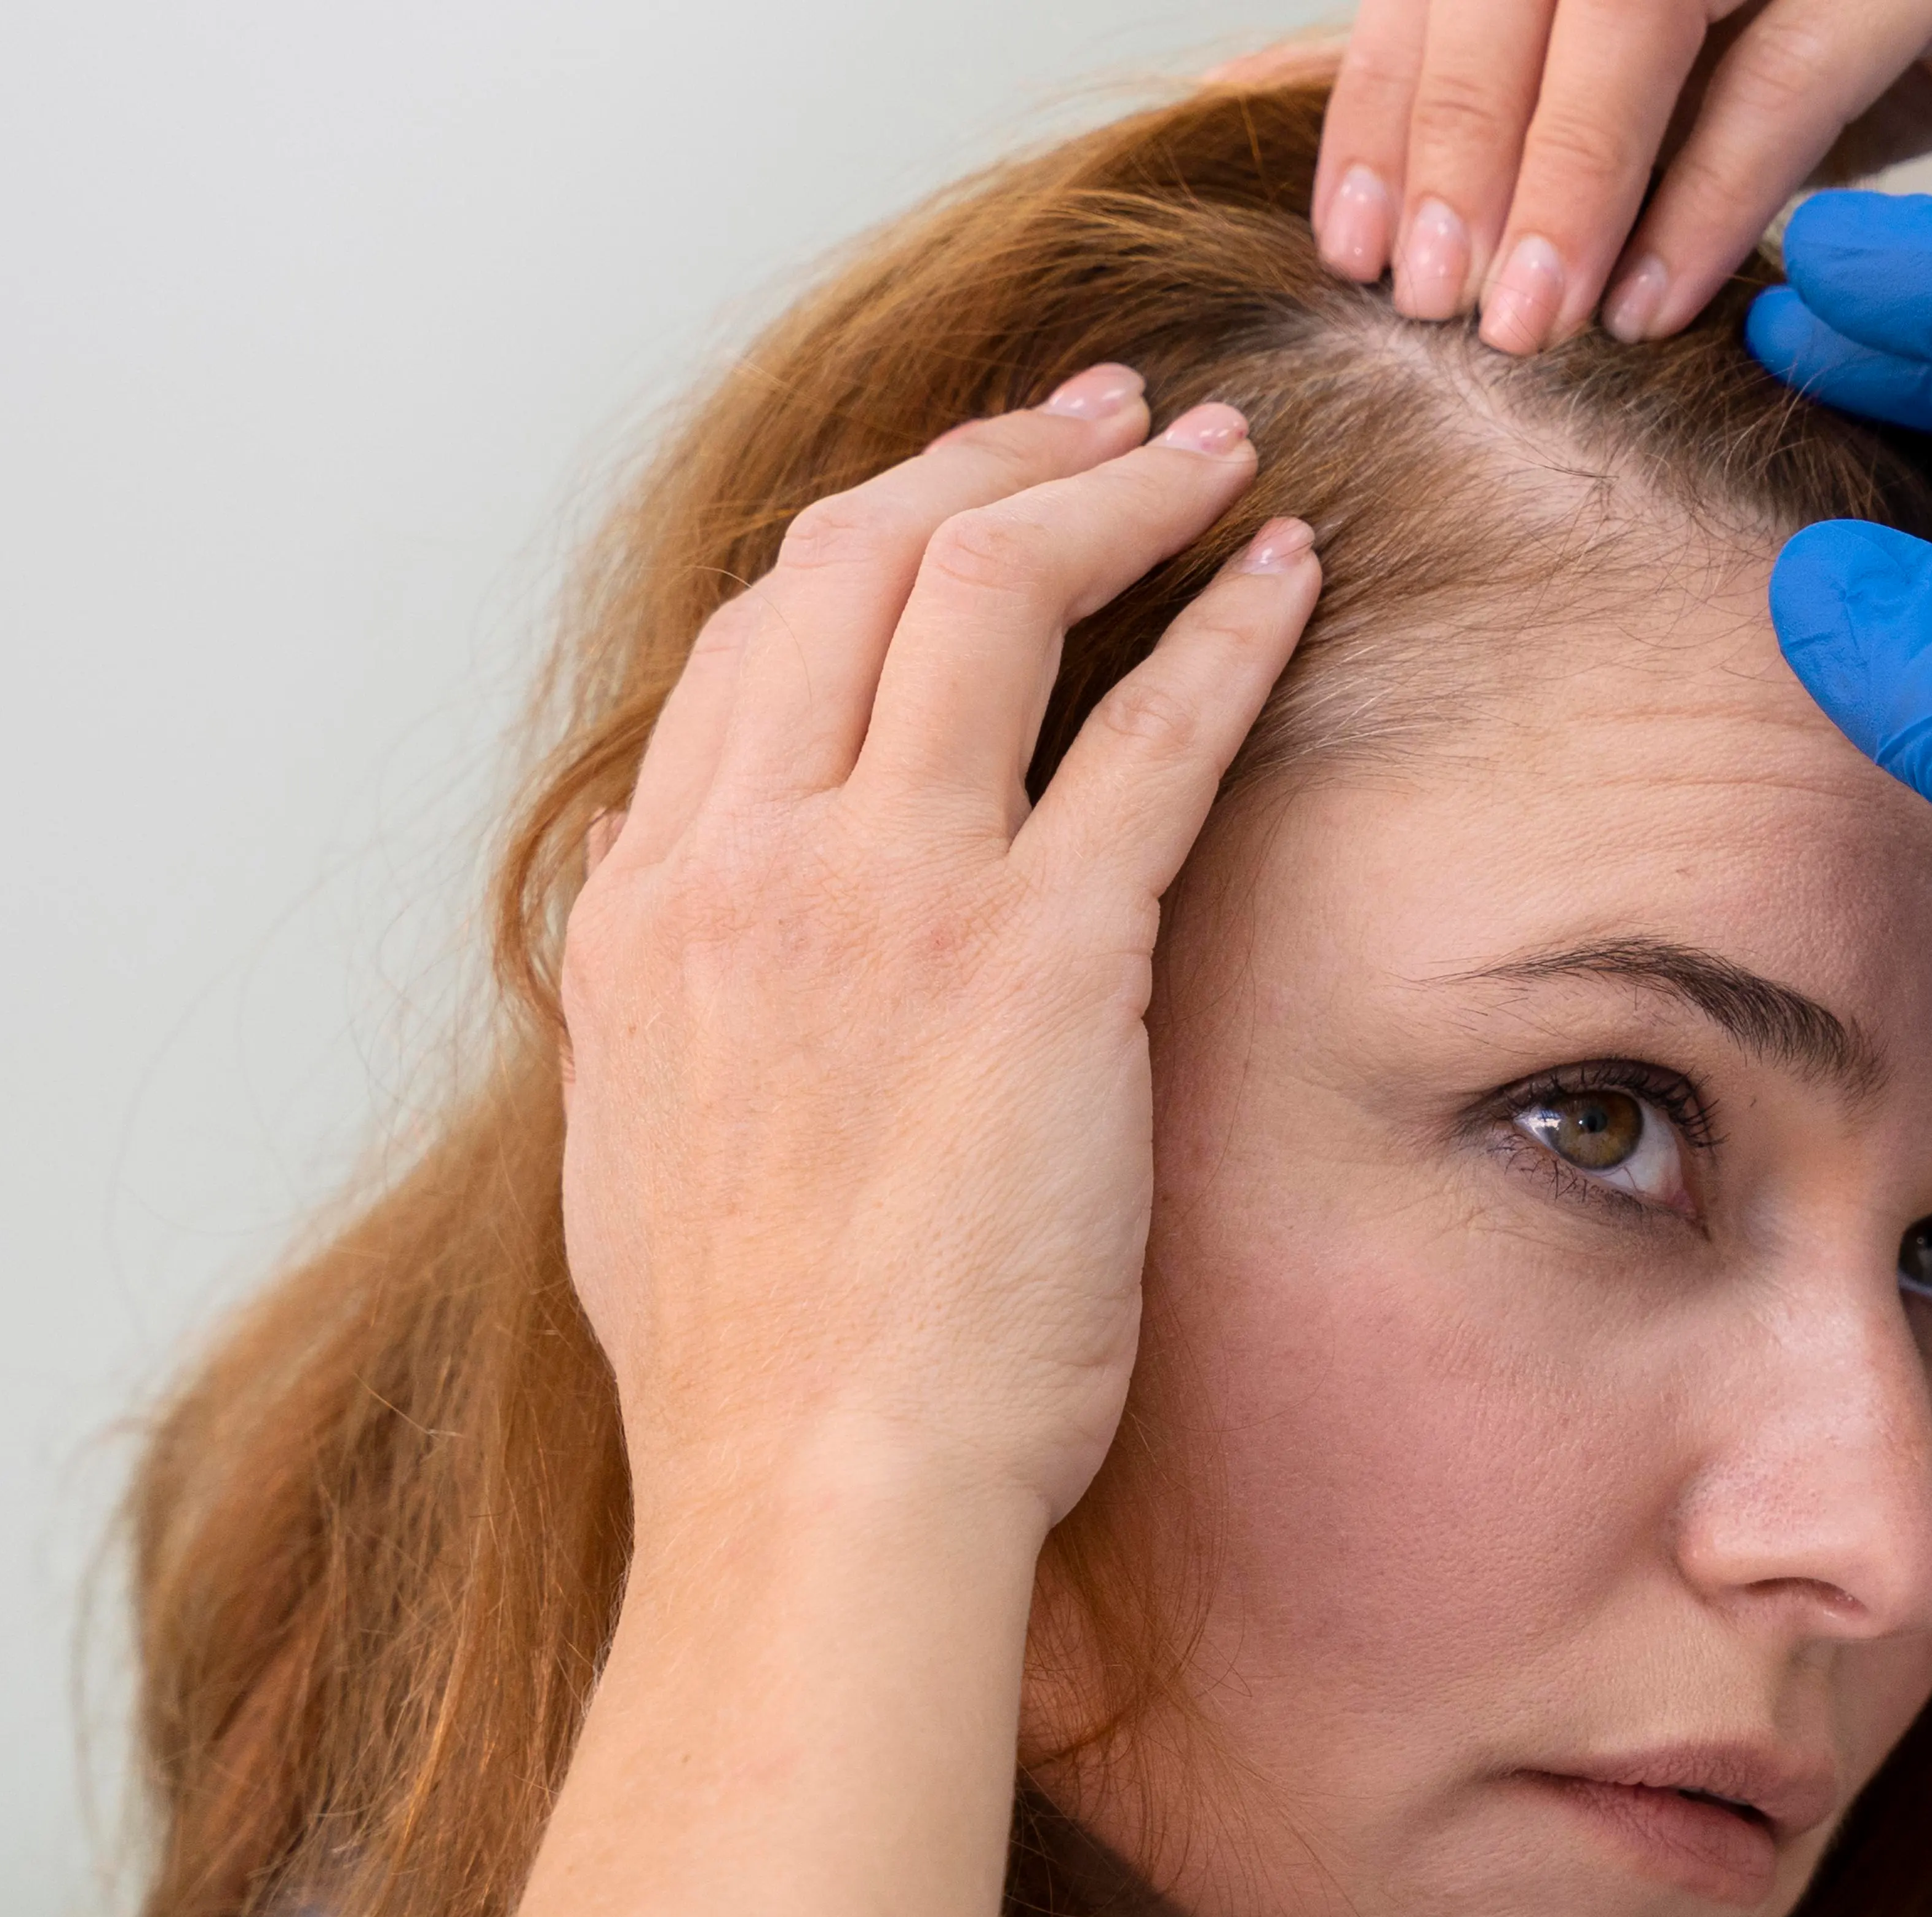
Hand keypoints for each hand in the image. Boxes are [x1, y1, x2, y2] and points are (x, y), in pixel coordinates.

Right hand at [559, 372, 1320, 1538]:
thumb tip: (692, 956)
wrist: (816, 1483)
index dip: (869, 541)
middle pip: (854, 562)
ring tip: (1210, 454)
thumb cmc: (758, 1372)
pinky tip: (1286, 574)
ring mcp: (888, 897)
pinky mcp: (1041, 957)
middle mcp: (746, 864)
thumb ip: (669, 1018)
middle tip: (1103, 418)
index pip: (752, 643)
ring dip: (1111, 491)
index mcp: (646, 909)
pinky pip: (1146, 734)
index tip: (963, 500)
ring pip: (988, 591)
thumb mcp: (645, 1152)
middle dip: (988, 460)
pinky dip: (1223, 626)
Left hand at [1273, 0, 1931, 347]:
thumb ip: (1580, 116)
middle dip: (1464, 140)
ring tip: (1525, 321)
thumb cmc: (1907, 65)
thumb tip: (1401, 219)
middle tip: (1426, 298)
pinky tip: (1660, 300)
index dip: (1396, 92)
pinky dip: (1716, 187)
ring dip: (1569, 167)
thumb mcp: (1711, 85)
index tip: (1356, 240)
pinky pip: (1795, 63)